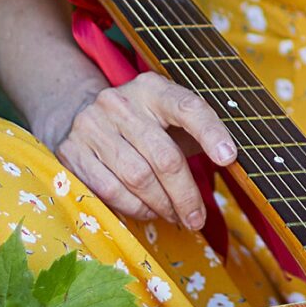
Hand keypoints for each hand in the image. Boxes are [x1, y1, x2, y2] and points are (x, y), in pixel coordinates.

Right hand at [47, 71, 238, 229]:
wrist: (79, 114)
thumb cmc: (142, 124)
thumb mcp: (169, 118)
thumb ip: (198, 132)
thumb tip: (233, 161)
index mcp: (151, 88)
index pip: (187, 107)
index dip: (211, 133)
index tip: (230, 158)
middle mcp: (119, 102)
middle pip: (163, 157)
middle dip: (186, 195)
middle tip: (197, 218)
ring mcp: (91, 126)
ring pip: (137, 178)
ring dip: (162, 206)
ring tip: (175, 216)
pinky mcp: (71, 152)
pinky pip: (111, 191)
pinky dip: (135, 208)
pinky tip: (148, 211)